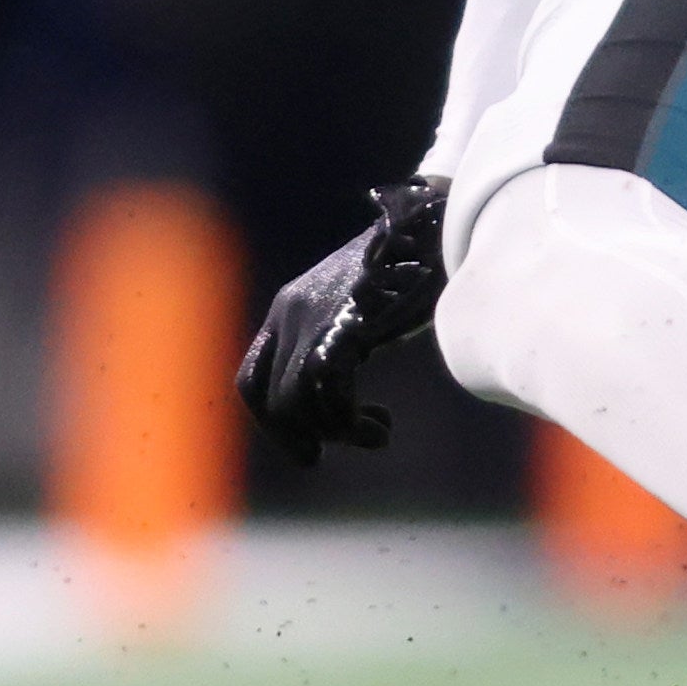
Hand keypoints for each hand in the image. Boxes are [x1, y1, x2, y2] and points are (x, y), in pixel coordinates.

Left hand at [242, 174, 450, 459]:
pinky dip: (351, 425)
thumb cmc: (407, 271)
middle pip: (268, 399)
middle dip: (293, 438)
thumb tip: (333, 394)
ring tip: (374, 435)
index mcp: (288, 307)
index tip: (303, 443)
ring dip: (333, 433)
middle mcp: (291, 312)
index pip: (251, 376)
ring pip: (295, 404)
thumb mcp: (356, 307)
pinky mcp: (345, 325)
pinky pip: (330, 395)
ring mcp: (315, 318)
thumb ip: (336, 340)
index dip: (270, 420)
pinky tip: (379, 429)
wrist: (435, 229)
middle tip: (323, 455)